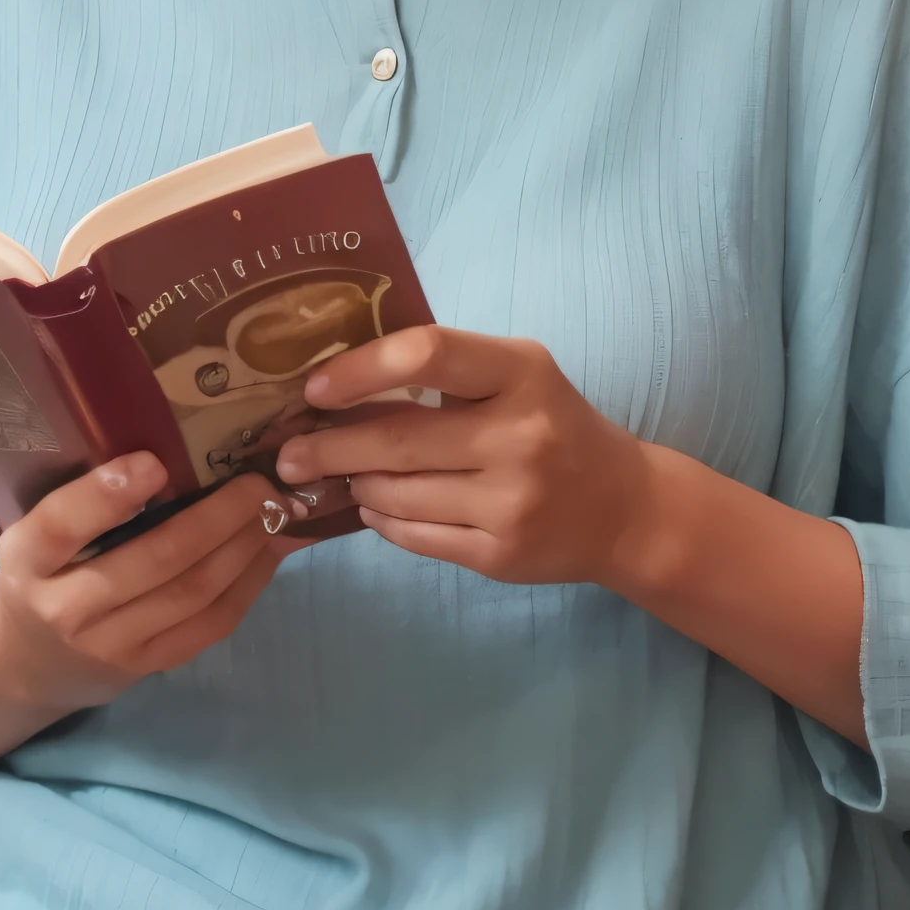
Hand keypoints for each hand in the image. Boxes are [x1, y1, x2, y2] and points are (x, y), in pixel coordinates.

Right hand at [0, 455, 289, 710]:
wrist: (30, 661)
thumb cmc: (42, 572)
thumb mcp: (36, 534)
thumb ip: (82, 498)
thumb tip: (170, 444)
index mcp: (27, 559)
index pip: (60, 526)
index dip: (104, 495)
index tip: (154, 462)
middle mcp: (65, 608)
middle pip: (152, 560)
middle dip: (216, 517)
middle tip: (257, 481)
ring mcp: (110, 645)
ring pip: (192, 593)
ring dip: (244, 548)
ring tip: (275, 511)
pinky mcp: (148, 667)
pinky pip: (210, 625)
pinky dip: (248, 584)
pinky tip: (269, 552)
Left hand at [272, 326, 654, 585]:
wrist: (624, 509)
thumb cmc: (553, 425)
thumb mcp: (516, 378)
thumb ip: (444, 373)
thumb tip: (336, 382)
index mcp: (522, 372)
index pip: (428, 354)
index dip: (360, 369)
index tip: (314, 389)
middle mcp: (520, 436)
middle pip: (397, 439)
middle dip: (328, 447)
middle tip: (285, 453)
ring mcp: (512, 502)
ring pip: (397, 493)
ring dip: (354, 483)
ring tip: (336, 476)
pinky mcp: (500, 555)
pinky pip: (415, 536)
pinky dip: (382, 520)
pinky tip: (372, 507)